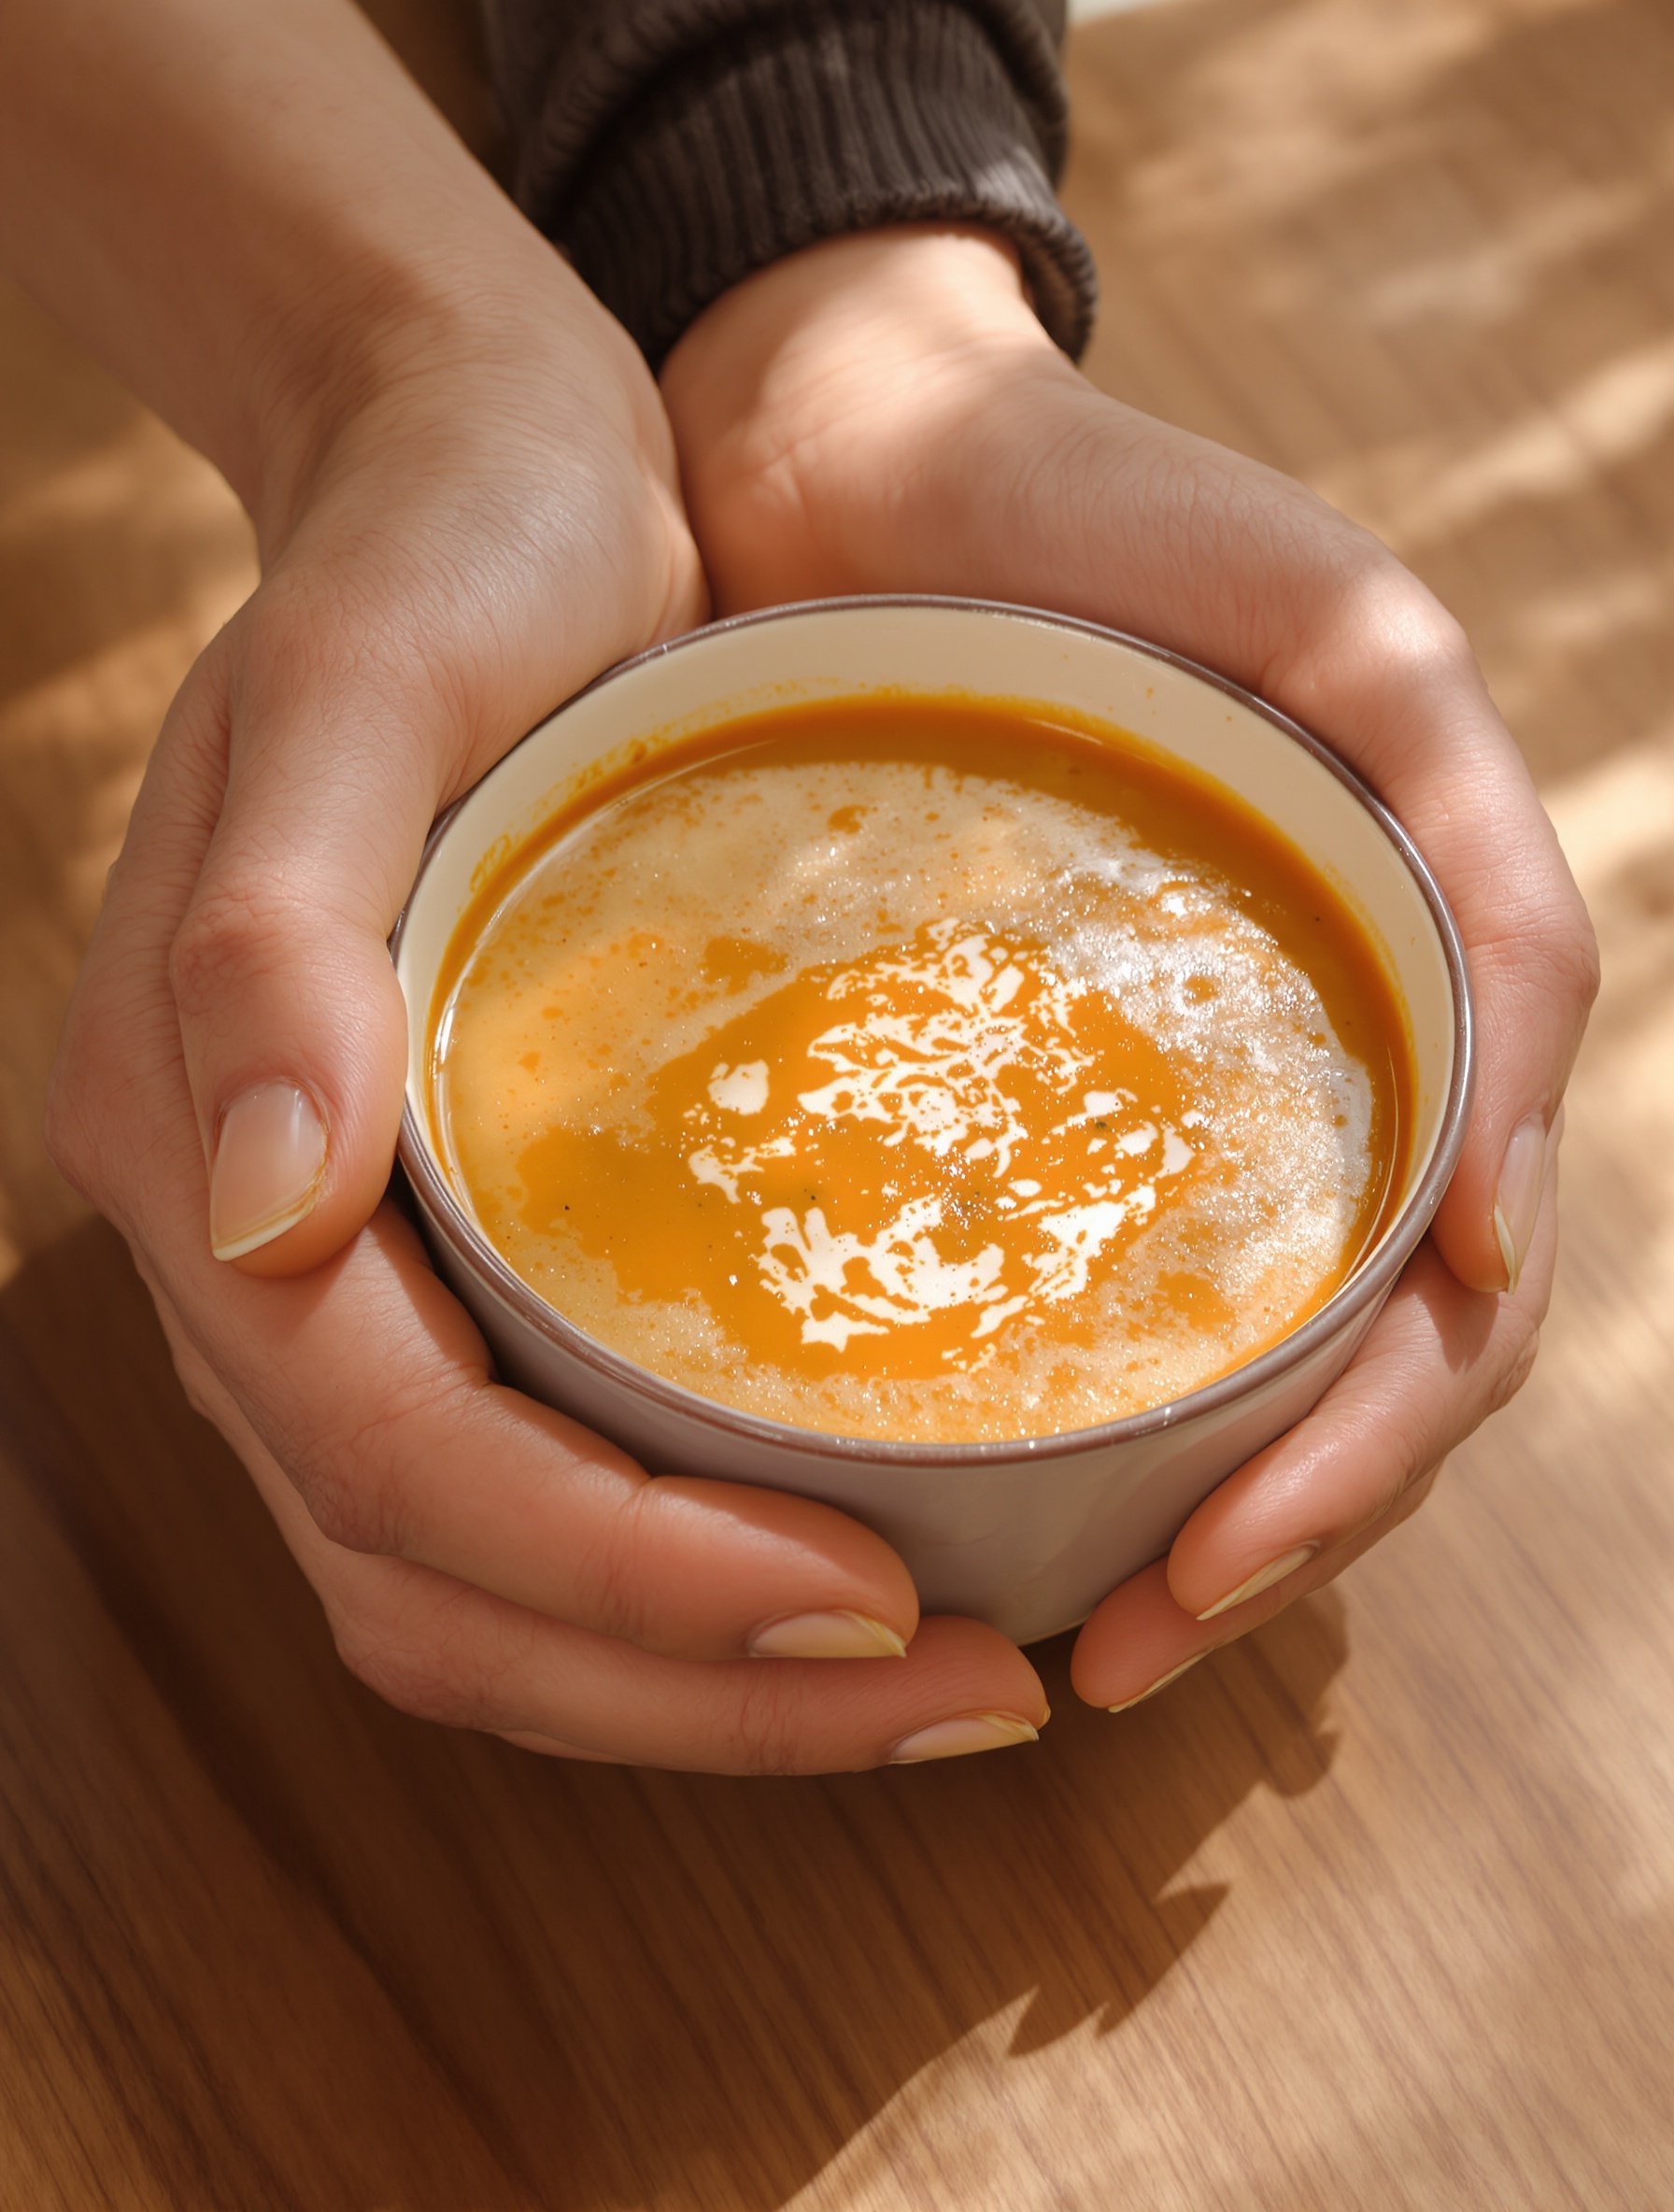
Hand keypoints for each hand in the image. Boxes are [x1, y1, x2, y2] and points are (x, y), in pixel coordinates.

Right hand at [36, 5, 1045, 1770]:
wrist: (474, 474)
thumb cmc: (436, 550)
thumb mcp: (350, 689)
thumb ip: (271, 944)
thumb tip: (253, 1212)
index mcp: (193, 1142)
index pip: (389, 1459)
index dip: (614, 1572)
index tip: (860, 1592)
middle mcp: (253, 1247)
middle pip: (437, 1584)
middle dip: (689, 1686)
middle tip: (958, 1692)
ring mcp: (347, 1264)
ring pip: (481, 1586)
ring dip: (697, 1679)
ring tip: (939, 1673)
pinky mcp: (454, 1244)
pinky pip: (540, 1480)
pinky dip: (684, 1575)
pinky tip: (860, 1553)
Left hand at [661, 226, 1598, 1707]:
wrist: (853, 443)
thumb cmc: (1115, 525)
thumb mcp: (1360, 654)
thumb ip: (1478, 896)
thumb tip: (1491, 1231)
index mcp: (1390, 1023)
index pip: (1431, 1315)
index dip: (1349, 1470)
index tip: (1205, 1575)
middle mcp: (1273, 1088)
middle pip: (1329, 1386)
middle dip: (1251, 1546)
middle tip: (1105, 1658)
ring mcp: (1120, 1096)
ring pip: (1195, 1375)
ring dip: (1153, 1532)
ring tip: (1046, 1643)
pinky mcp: (960, 1078)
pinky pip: (1006, 1270)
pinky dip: (1012, 1409)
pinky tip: (932, 1496)